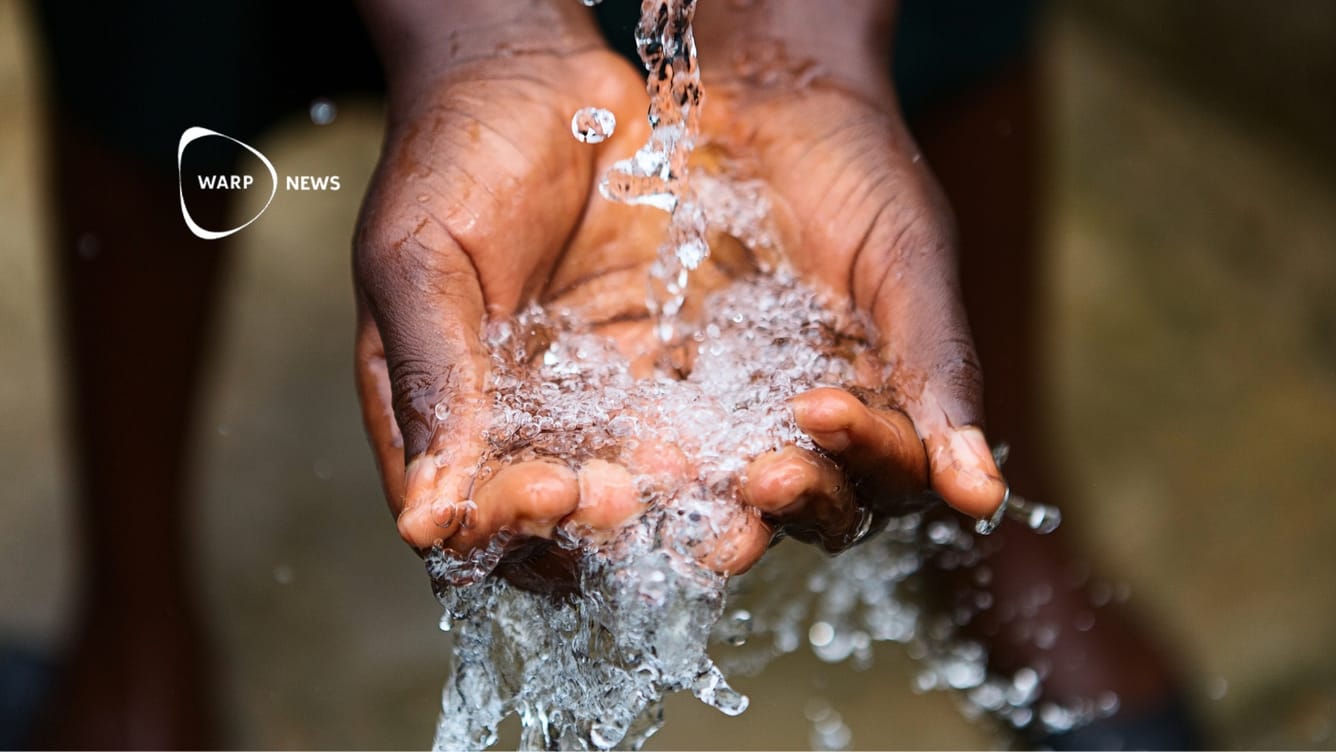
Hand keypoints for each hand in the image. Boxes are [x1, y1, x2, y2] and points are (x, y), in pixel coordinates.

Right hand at [352, 11, 872, 578]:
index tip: (550, 493)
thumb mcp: (418, 262)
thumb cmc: (450, 153)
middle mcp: (518, 417)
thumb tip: (427, 523)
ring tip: (689, 479)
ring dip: (659, 497)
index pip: (466, 508)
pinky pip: (687, 417)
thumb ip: (431, 382)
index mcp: (439, 408)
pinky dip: (710, 441)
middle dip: (593, 520)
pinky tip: (737, 444)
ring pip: (629, 476)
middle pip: (554, 513)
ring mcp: (593, 391)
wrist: (536, 73)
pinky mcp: (659, 358)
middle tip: (629, 498)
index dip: (507, 522)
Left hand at [691, 1, 1007, 522]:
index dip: (866, 452)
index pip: (893, 467)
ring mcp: (744, 410)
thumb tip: (984, 497)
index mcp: (892, 400)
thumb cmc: (858, 168)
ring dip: (726, 497)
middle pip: (821, 499)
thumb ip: (940, 367)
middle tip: (763, 473)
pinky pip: (668, 437)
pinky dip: (657, 454)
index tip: (823, 409)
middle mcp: (819, 421)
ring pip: (742, 487)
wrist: (770, 97)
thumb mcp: (907, 259)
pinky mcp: (673, 387)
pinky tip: (636, 454)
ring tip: (696, 484)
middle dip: (797, 492)